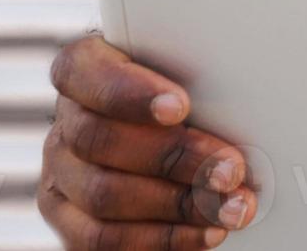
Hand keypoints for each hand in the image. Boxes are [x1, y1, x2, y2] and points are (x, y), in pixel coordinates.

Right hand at [39, 35, 257, 248]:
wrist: (167, 145)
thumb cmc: (187, 99)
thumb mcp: (188, 75)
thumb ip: (196, 78)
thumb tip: (245, 104)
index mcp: (84, 71)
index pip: (82, 72)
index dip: (129, 92)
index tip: (181, 106)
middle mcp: (66, 124)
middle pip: (101, 140)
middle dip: (174, 157)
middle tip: (230, 169)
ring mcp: (62, 176)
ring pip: (105, 195)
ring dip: (178, 205)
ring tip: (230, 207)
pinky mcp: (71, 223)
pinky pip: (105, 240)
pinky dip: (163, 238)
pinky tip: (205, 233)